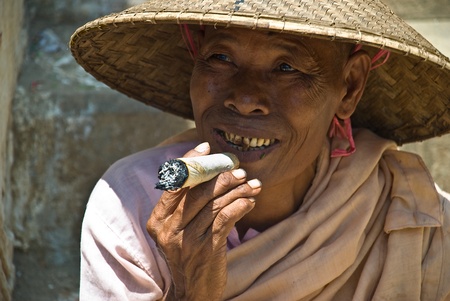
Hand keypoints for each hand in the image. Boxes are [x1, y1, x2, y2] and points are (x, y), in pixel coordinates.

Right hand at [147, 142, 260, 300]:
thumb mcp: (179, 230)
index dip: (190, 162)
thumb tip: (210, 172)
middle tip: (239, 169)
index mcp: (158, 220)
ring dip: (237, 190)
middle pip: (196, 191)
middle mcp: (168, 229)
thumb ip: (186, 205)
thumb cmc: (188, 255)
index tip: (207, 148)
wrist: (192, 293)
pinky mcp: (206, 248)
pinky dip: (241, 205)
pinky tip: (250, 201)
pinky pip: (226, 218)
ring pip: (214, 203)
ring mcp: (186, 239)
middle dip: (221, 176)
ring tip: (252, 184)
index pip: (174, 183)